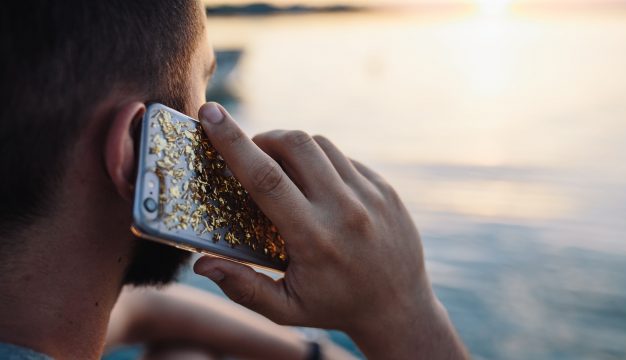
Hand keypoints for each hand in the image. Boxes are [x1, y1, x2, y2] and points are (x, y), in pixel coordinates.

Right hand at [194, 103, 466, 358]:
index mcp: (314, 238)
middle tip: (253, 154)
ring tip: (283, 171)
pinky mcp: (384, 188)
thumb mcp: (286, 309)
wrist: (399, 307)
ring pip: (320, 145)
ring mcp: (369, 195)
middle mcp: (344, 209)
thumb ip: (243, 288)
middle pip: (295, 145)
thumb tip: (202, 263)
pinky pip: (344, 159)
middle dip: (264, 138)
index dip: (233, 142)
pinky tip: (316, 186)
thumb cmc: (336, 307)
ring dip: (292, 148)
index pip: (266, 178)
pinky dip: (321, 162)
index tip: (211, 114)